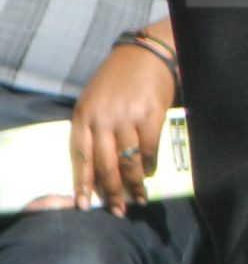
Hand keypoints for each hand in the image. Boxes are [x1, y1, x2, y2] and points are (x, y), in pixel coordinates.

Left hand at [67, 39, 178, 214]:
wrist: (145, 53)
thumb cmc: (117, 79)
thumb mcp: (94, 101)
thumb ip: (92, 127)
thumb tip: (98, 163)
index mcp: (84, 116)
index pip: (80, 157)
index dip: (83, 183)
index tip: (85, 204)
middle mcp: (103, 119)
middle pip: (105, 164)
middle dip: (112, 191)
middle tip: (118, 210)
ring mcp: (127, 117)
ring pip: (128, 160)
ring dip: (134, 183)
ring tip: (139, 198)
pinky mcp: (151, 114)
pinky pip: (150, 147)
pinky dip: (150, 163)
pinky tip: (151, 171)